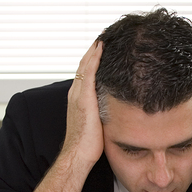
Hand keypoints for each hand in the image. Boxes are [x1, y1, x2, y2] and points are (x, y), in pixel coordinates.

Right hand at [63, 40, 103, 168]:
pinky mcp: (84, 98)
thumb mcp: (97, 124)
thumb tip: (116, 110)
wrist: (78, 155)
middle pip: (83, 65)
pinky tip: (102, 47)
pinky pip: (89, 72)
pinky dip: (94, 58)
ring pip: (85, 65)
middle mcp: (75, 93)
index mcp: (78, 99)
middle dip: (93, 51)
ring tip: (104, 36)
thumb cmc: (88, 146)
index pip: (85, 74)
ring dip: (94, 50)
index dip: (92, 60)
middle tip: (104, 37)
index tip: (102, 48)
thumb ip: (103, 113)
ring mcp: (78, 94)